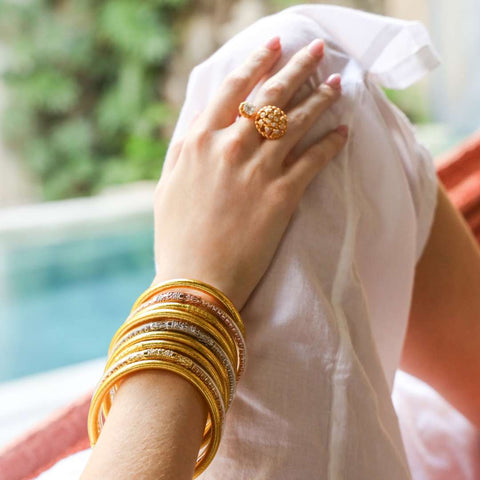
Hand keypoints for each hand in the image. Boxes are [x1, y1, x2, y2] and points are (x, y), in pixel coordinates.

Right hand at [152, 36, 346, 309]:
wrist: (196, 282)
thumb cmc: (177, 239)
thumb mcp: (168, 187)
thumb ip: (184, 152)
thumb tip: (199, 125)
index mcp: (198, 143)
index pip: (231, 90)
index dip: (254, 63)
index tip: (272, 46)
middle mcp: (228, 148)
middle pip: (269, 97)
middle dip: (296, 66)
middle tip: (316, 48)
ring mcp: (257, 171)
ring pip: (295, 122)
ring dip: (319, 98)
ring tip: (337, 83)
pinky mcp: (282, 197)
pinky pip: (312, 161)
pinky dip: (331, 144)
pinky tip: (344, 132)